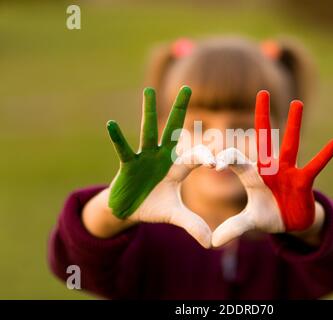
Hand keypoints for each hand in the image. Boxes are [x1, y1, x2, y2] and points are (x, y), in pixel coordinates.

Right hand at [106, 86, 213, 247]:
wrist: (129, 210)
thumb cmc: (153, 207)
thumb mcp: (174, 215)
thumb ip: (192, 224)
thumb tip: (210, 242)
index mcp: (177, 166)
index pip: (195, 156)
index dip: (207, 157)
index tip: (219, 162)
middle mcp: (162, 157)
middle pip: (173, 130)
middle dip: (180, 110)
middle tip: (187, 87)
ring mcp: (144, 158)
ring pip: (147, 132)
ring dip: (148, 113)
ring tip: (146, 91)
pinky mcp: (127, 165)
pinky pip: (122, 150)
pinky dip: (117, 139)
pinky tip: (111, 124)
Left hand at [212, 90, 332, 246]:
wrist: (290, 223)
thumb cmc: (268, 215)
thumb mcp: (250, 222)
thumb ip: (233, 228)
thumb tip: (212, 243)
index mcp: (253, 174)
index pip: (236, 160)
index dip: (225, 161)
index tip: (212, 164)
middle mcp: (270, 168)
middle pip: (265, 138)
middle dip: (263, 116)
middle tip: (262, 92)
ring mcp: (288, 173)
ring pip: (292, 145)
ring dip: (295, 125)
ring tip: (298, 103)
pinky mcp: (304, 182)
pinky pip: (314, 167)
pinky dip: (324, 157)